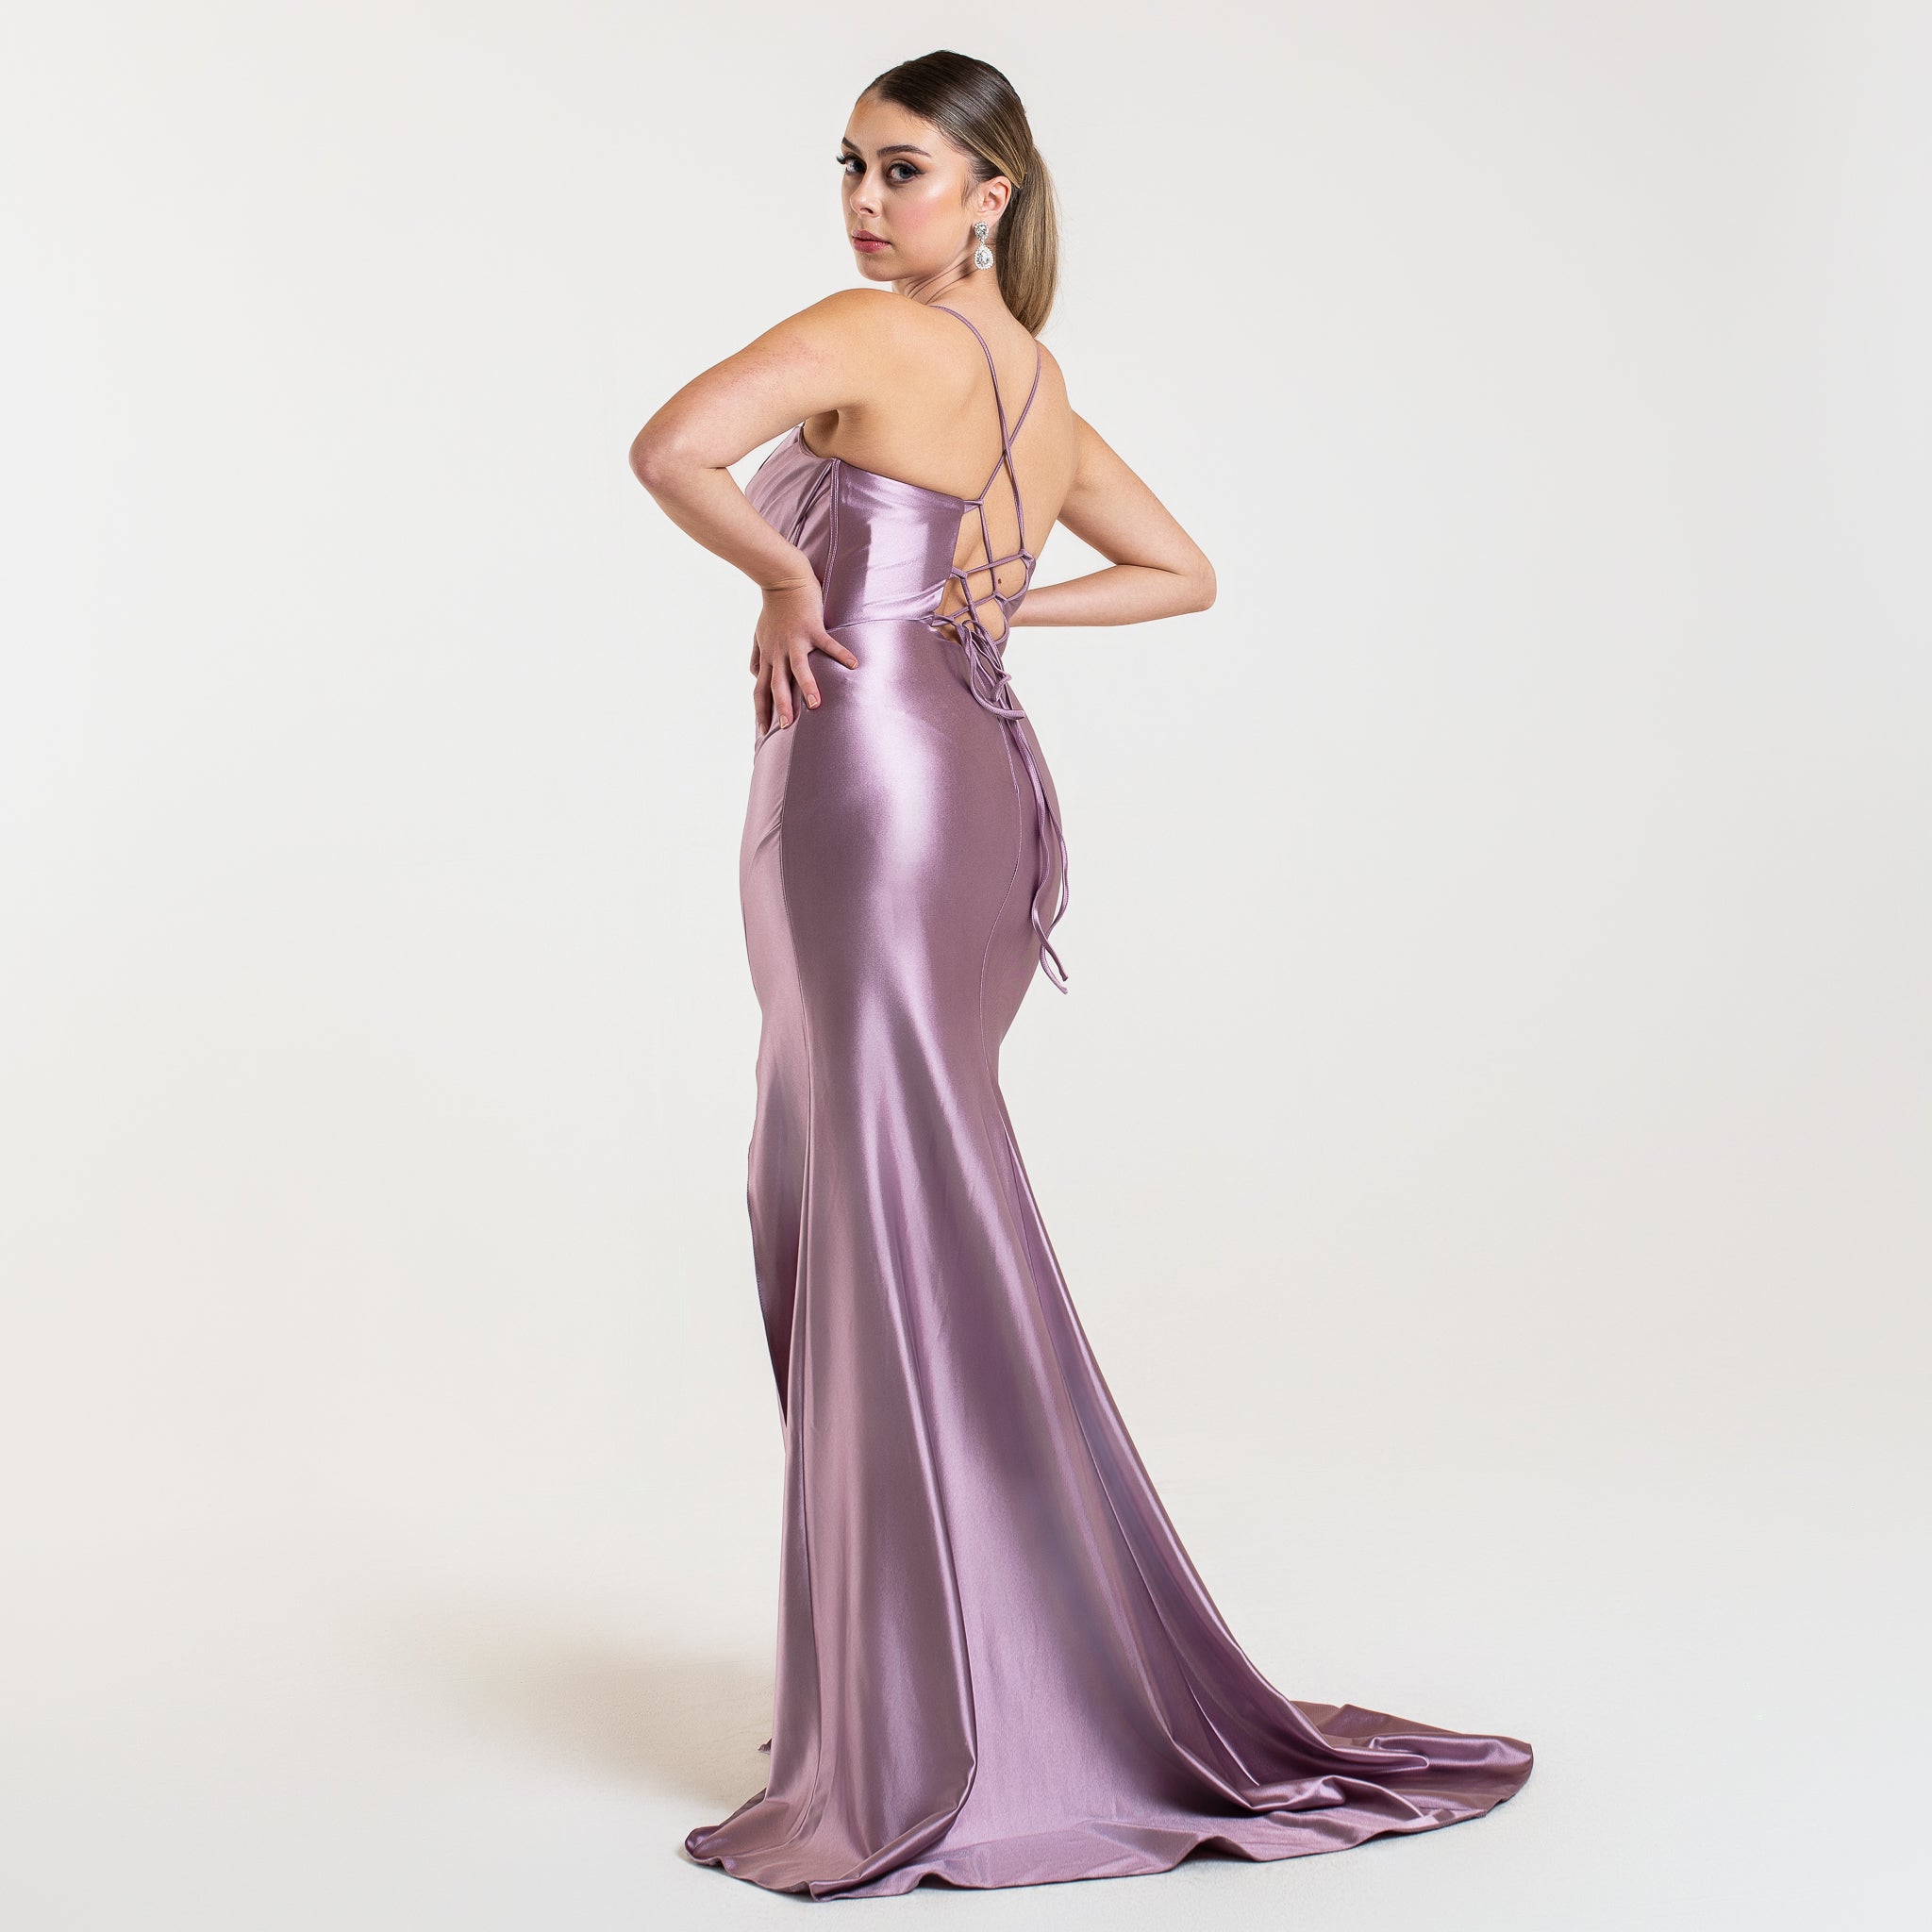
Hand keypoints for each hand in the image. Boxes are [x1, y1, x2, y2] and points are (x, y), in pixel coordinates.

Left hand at [750, 582, 859, 734]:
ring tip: (814, 705)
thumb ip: (757, 657)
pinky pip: (828, 645)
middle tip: (785, 728)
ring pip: (799, 668)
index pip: (760, 689)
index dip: (761, 709)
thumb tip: (755, 676)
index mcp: (768, 656)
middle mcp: (779, 652)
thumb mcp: (759, 635)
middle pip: (777, 684)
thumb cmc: (773, 609)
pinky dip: (841, 654)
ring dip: (807, 686)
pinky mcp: (812, 628)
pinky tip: (854, 665)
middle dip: (781, 707)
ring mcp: (795, 640)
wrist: (782, 580)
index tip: (762, 730)